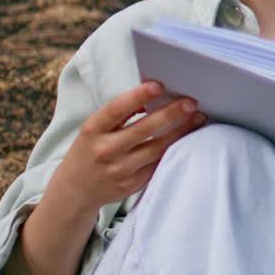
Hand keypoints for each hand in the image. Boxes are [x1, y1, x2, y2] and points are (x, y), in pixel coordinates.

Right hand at [49, 80, 204, 213]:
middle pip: (144, 130)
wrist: (76, 189)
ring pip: (157, 148)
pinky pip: (158, 164)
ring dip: (181, 132)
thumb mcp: (94, 128)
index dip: (137, 97)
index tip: (158, 85)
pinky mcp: (132, 184)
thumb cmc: (90, 149)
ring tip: (198, 118)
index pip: (116, 110)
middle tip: (191, 102)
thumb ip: (119, 114)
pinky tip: (189, 138)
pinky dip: (175, 149)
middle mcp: (106, 150)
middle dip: (170, 114)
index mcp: (93, 130)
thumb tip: (151, 97)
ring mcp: (120, 170)